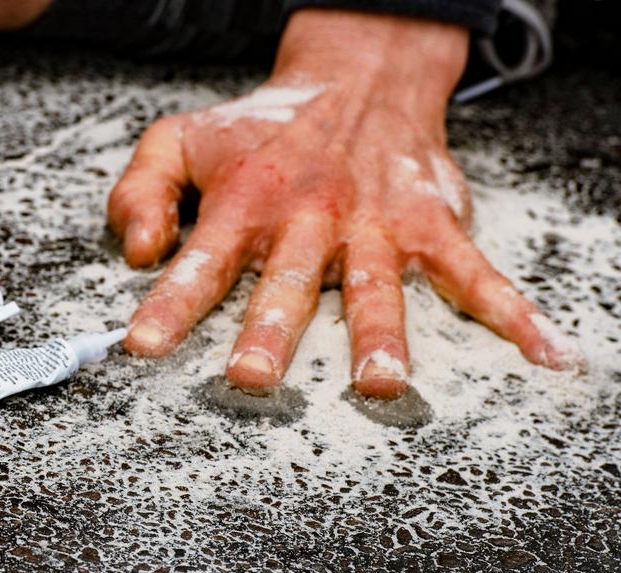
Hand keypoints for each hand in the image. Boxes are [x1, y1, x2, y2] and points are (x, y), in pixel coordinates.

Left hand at [109, 9, 583, 398]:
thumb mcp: (180, 140)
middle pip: (286, 282)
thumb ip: (140, 191)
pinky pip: (475, 274)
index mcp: (243, 203)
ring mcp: (374, 224)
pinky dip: (512, 313)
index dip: (169, 304)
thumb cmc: (260, 131)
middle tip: (252, 376)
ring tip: (380, 384)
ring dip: (379, 336)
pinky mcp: (430, 225)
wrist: (354, 82)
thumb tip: (135, 253)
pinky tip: (544, 353)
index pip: (200, 262)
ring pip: (376, 287)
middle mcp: (308, 218)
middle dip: (270, 331)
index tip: (144, 347)